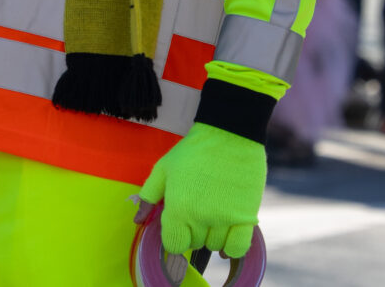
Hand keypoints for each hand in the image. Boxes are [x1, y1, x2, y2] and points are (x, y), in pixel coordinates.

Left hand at [135, 122, 267, 260]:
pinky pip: (238, 248)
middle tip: (196, 211)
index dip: (174, 237)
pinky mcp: (246, 217)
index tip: (178, 225)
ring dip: (211, 236)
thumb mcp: (163, 168)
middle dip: (192, 232)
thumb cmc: (192, 151)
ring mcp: (224, 220)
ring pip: (215, 246)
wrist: (229, 135)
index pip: (173, 245)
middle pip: (194, 244)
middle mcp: (200, 219)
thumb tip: (138, 221)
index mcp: (178, 208)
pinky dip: (232, 248)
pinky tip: (227, 237)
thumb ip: (149, 196)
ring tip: (212, 214)